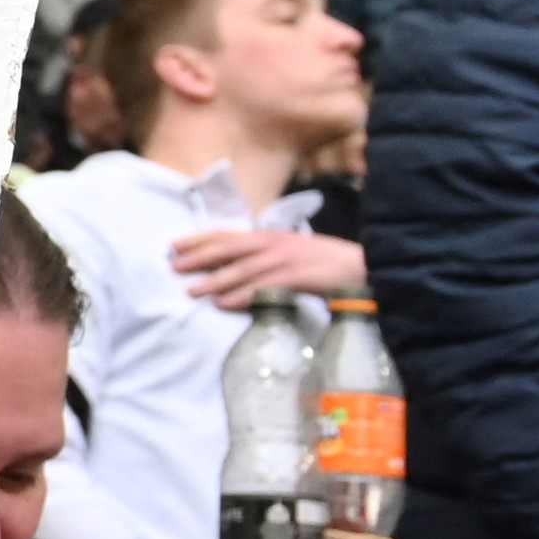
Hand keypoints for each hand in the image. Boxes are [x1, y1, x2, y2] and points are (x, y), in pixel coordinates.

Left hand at [167, 225, 363, 309]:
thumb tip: (233, 268)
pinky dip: (243, 295)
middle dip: (200, 257)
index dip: (200, 239)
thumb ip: (264, 257)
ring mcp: (287, 260)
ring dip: (215, 280)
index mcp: (271, 237)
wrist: (364, 267)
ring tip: (193, 291)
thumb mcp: (291, 252)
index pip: (228, 235)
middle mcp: (275, 244)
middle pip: (230, 249)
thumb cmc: (324, 263)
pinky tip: (225, 304)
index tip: (174, 245)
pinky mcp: (298, 277)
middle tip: (175, 266)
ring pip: (243, 269)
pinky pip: (265, 287)